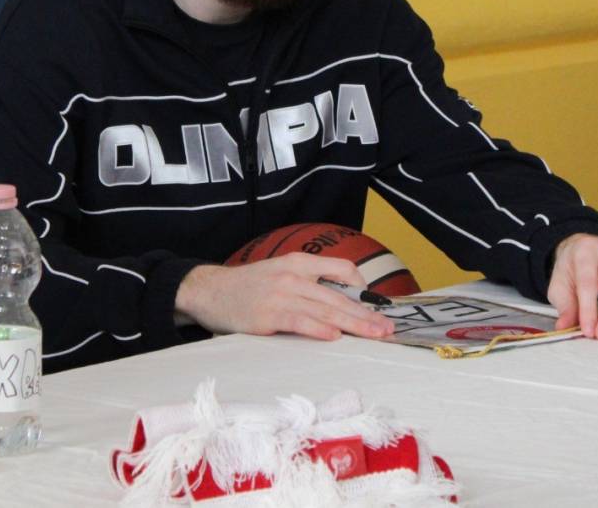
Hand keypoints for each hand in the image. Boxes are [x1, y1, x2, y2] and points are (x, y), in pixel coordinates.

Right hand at [175, 253, 394, 340]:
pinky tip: (335, 336)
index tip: (374, 306)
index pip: (341, 268)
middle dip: (367, 313)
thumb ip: (306, 284)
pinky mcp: (267, 315)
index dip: (362, 287)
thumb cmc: (247, 288)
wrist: (208, 291)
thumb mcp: (279, 274)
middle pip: (339, 295)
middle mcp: (292, 275)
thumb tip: (340, 305)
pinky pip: (299, 321)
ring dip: (354, 324)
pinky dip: (318, 328)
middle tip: (389, 328)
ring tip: (375, 335)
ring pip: (326, 309)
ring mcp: (280, 294)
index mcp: (297, 262)